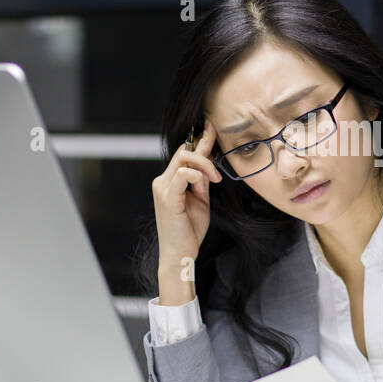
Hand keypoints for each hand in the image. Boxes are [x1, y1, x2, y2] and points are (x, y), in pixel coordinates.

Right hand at [152, 119, 221, 276]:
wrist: (180, 254)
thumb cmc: (189, 230)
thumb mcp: (200, 201)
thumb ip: (202, 182)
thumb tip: (209, 163)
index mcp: (169, 181)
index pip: (183, 153)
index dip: (199, 139)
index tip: (212, 126)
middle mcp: (162, 181)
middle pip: (184, 151)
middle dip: (205, 150)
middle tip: (220, 164)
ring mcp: (162, 188)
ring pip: (184, 158)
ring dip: (205, 165)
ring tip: (215, 180)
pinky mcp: (167, 196)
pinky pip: (183, 173)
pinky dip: (198, 174)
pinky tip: (207, 184)